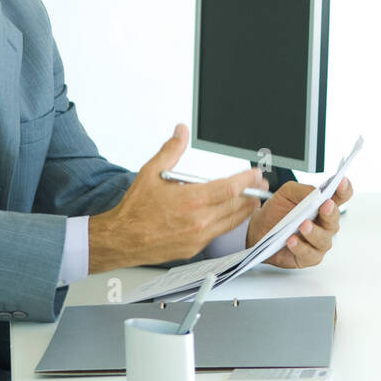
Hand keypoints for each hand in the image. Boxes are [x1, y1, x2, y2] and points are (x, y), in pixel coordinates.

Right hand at [87, 124, 264, 272]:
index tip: (255, 173)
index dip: (247, 179)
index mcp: (191, 200)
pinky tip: (229, 214)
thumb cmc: (135, 210)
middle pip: (237, 206)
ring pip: (232, 222)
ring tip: (252, 199)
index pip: (230, 188)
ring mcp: (198, 237)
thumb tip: (181, 132)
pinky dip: (228, 223)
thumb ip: (171, 150)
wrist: (121, 239)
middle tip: (259, 184)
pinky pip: (219, 233)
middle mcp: (198, 221)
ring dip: (245, 209)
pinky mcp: (195, 248)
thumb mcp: (151, 172)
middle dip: (252, 193)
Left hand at [246, 176, 353, 268]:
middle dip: (330, 212)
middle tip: (325, 205)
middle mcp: (324, 224)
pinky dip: (300, 247)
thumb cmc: (277, 210)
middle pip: (334, 219)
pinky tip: (292, 240)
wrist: (260, 229)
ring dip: (314, 232)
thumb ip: (303, 190)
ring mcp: (318, 241)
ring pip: (323, 239)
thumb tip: (316, 193)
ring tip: (303, 225)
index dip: (344, 189)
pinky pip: (309, 254)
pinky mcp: (309, 256)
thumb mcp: (287, 193)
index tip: (342, 182)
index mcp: (323, 205)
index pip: (340, 196)